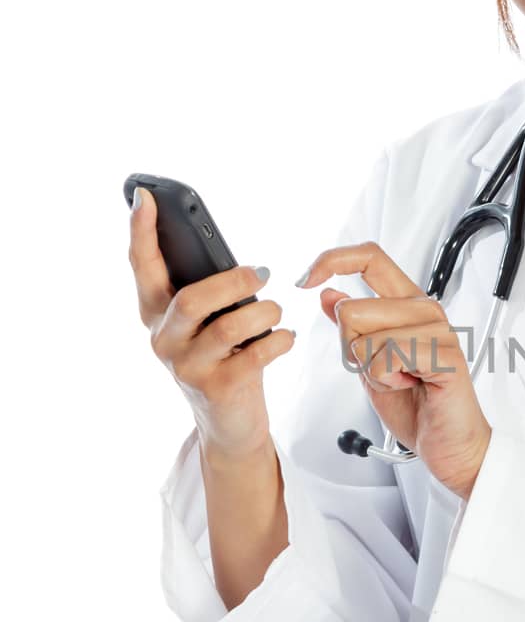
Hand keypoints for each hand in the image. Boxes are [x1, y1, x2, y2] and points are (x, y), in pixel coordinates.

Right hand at [128, 185, 295, 459]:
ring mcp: (187, 367)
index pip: (142, 267)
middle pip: (192, 299)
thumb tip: (240, 263)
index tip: (145, 197)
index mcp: (157, 313)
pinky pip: (255, 355)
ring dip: (263, 313)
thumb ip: (209, 291)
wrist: (230, 424)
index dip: (142, 232)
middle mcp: (164, 338)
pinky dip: (278, 341)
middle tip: (261, 273)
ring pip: (227, 327)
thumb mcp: (208, 322)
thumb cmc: (224, 358)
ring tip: (275, 313)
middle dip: (232, 281)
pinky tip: (285, 338)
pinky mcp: (217, 389)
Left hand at [296, 240, 490, 499]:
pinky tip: (409, 385)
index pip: (369, 257)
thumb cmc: (418, 407)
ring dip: (371, 370)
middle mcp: (424, 309)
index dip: (332, 260)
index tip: (306, 280)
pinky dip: (385, 381)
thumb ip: (352, 328)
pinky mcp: (444, 354)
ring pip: (365, 337)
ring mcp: (437, 329)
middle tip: (382, 370)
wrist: (450, 446)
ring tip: (400, 380)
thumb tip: (328, 294)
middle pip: (352, 309)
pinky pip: (386, 357)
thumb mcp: (369, 363)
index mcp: (407, 303)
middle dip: (351, 349)